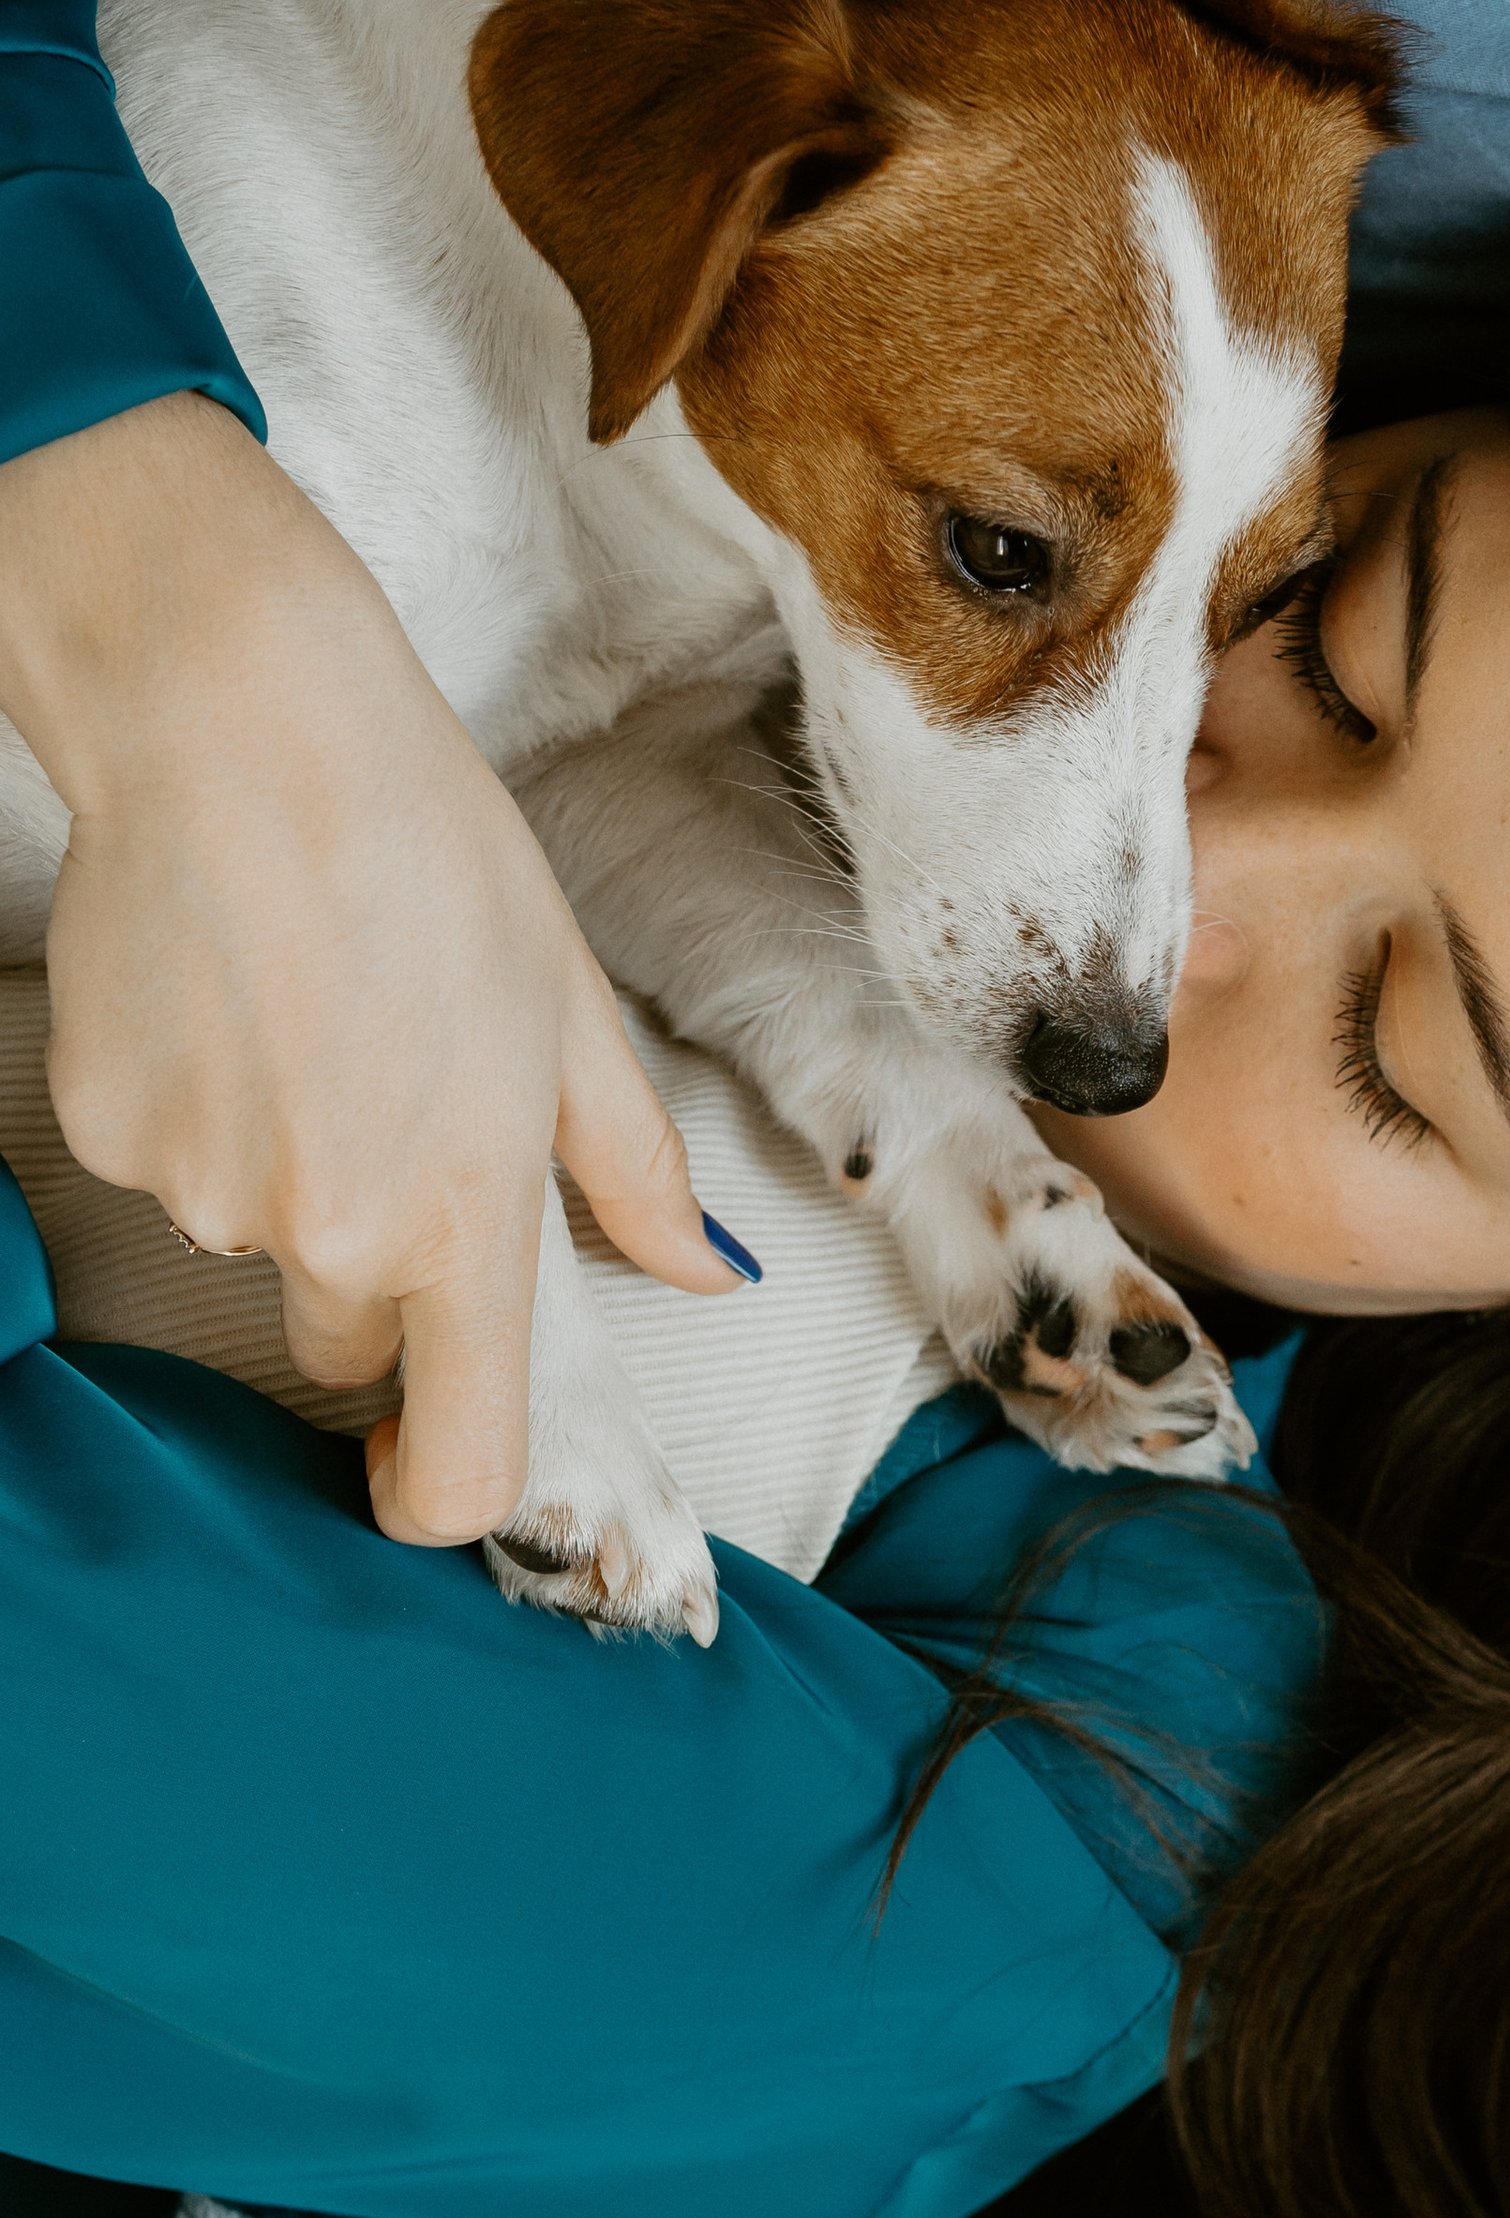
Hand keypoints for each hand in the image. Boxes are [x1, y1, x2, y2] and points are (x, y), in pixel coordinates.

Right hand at [0, 393, 744, 1546]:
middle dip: (373, 1264)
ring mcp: (201, 1192)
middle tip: (391, 1103)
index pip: (454, 1470)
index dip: (438, 1495)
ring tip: (309, 1013)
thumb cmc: (429, 850)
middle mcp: (322, 1237)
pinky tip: (225, 995)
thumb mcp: (570, 1013)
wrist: (239, 721)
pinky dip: (196, 1111)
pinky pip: (166, 1168)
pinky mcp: (102, 1133)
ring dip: (284, 1169)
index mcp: (463, 1225)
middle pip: (347, 1338)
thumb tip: (700, 1273)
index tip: (424, 1457)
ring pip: (252, 1239)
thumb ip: (634, 1173)